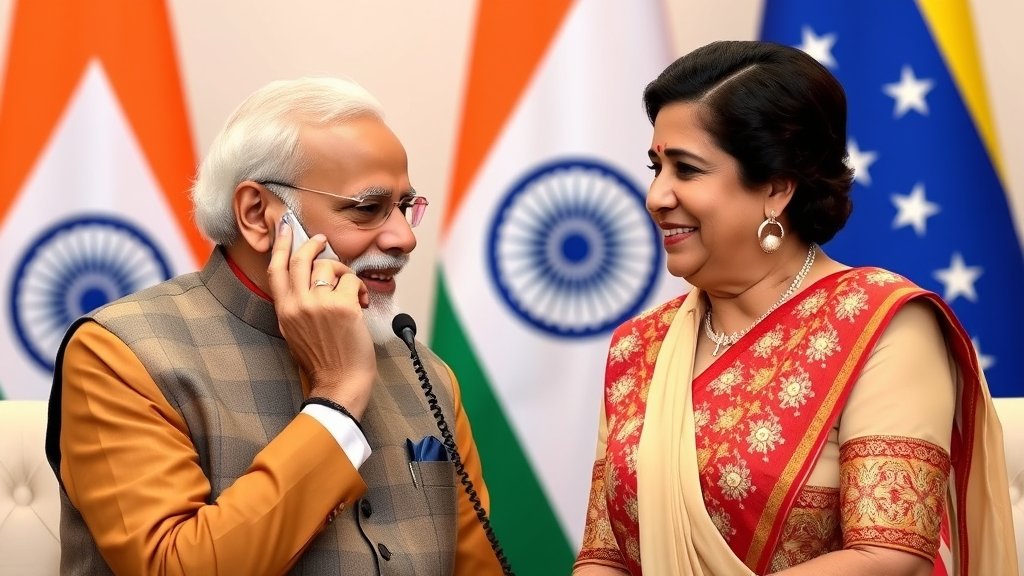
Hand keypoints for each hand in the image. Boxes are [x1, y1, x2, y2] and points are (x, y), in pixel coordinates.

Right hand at [267, 220, 375, 419]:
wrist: (339, 384)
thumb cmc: (324, 361)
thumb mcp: (296, 332)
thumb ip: (297, 306)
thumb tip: (310, 278)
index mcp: (284, 311)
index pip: (276, 269)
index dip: (280, 245)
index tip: (285, 229)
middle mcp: (297, 305)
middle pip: (300, 259)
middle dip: (313, 245)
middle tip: (322, 241)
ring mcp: (318, 304)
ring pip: (329, 266)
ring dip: (344, 272)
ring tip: (351, 290)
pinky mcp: (341, 306)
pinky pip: (351, 280)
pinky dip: (359, 287)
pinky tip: (361, 302)